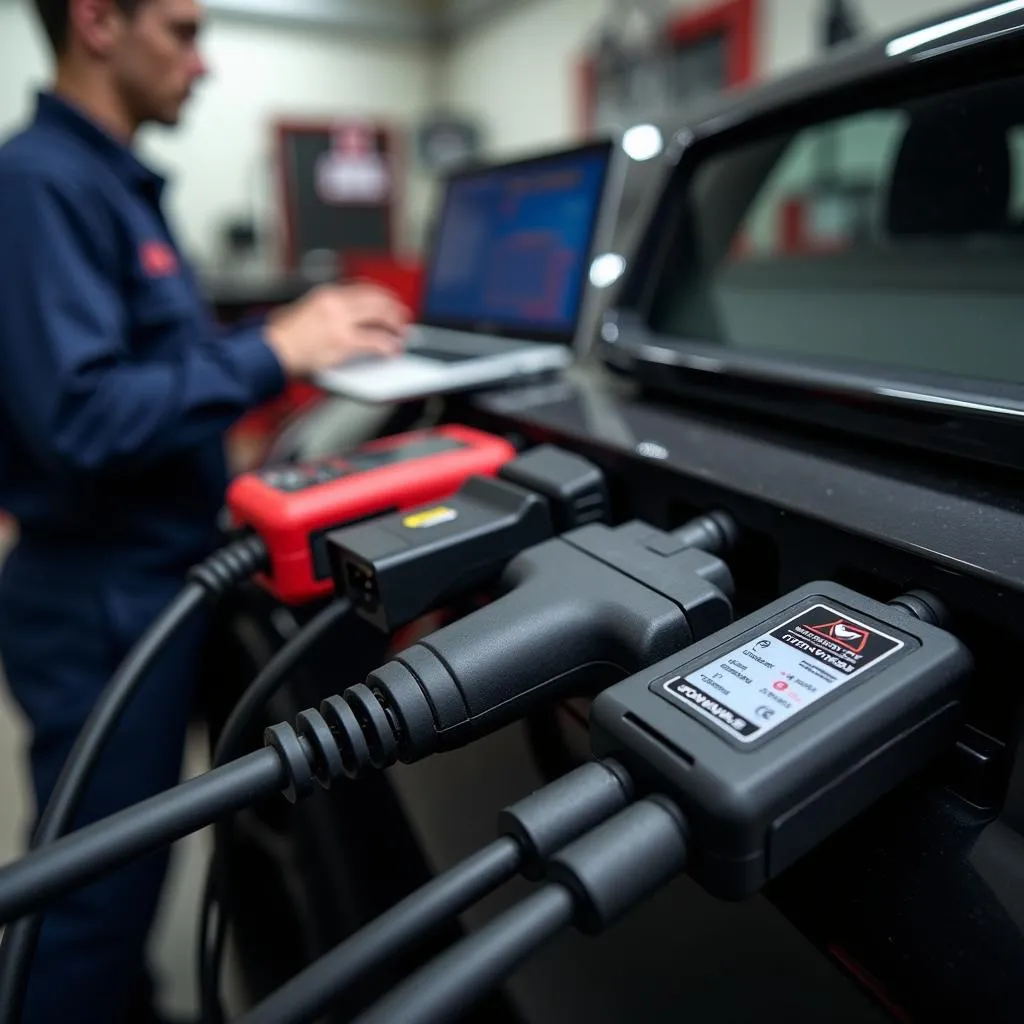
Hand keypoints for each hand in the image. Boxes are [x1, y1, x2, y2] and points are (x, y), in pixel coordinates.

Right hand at [264, 283, 409, 376]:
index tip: (390, 300)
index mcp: (327, 295)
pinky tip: (392, 350)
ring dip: (396, 326)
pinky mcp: (344, 342)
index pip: (363, 288)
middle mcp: (336, 304)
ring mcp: (341, 322)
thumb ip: (327, 310)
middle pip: (376, 299)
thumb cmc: (283, 338)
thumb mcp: (305, 311)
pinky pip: (376, 341)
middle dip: (394, 308)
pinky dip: (388, 345)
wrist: (272, 350)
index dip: (382, 295)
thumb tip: (347, 315)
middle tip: (403, 317)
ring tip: (402, 334)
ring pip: (380, 317)